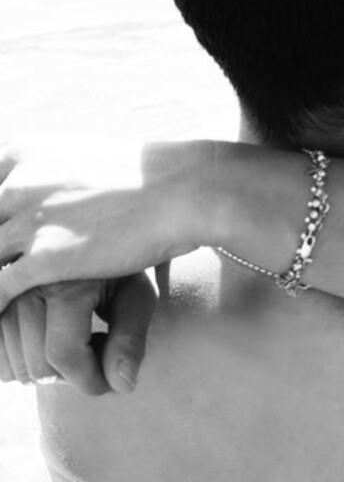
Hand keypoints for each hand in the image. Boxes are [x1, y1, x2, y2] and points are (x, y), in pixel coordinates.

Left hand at [0, 136, 216, 312]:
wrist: (188, 188)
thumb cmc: (150, 180)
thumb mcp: (88, 162)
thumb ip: (53, 177)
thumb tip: (45, 196)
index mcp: (24, 154)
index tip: (4, 248)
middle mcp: (19, 181)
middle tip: (4, 269)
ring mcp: (30, 217)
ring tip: (1, 314)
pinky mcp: (46, 256)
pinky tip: (3, 328)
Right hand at [0, 274, 156, 393]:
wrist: (93, 243)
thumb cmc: (120, 275)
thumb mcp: (136, 298)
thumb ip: (130, 340)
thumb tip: (121, 386)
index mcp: (65, 283)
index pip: (65, 355)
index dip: (91, 381)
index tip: (113, 380)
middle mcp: (25, 287)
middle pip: (39, 368)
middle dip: (74, 374)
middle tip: (96, 346)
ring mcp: (3, 298)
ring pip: (16, 371)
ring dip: (49, 370)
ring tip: (74, 338)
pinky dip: (24, 364)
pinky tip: (48, 340)